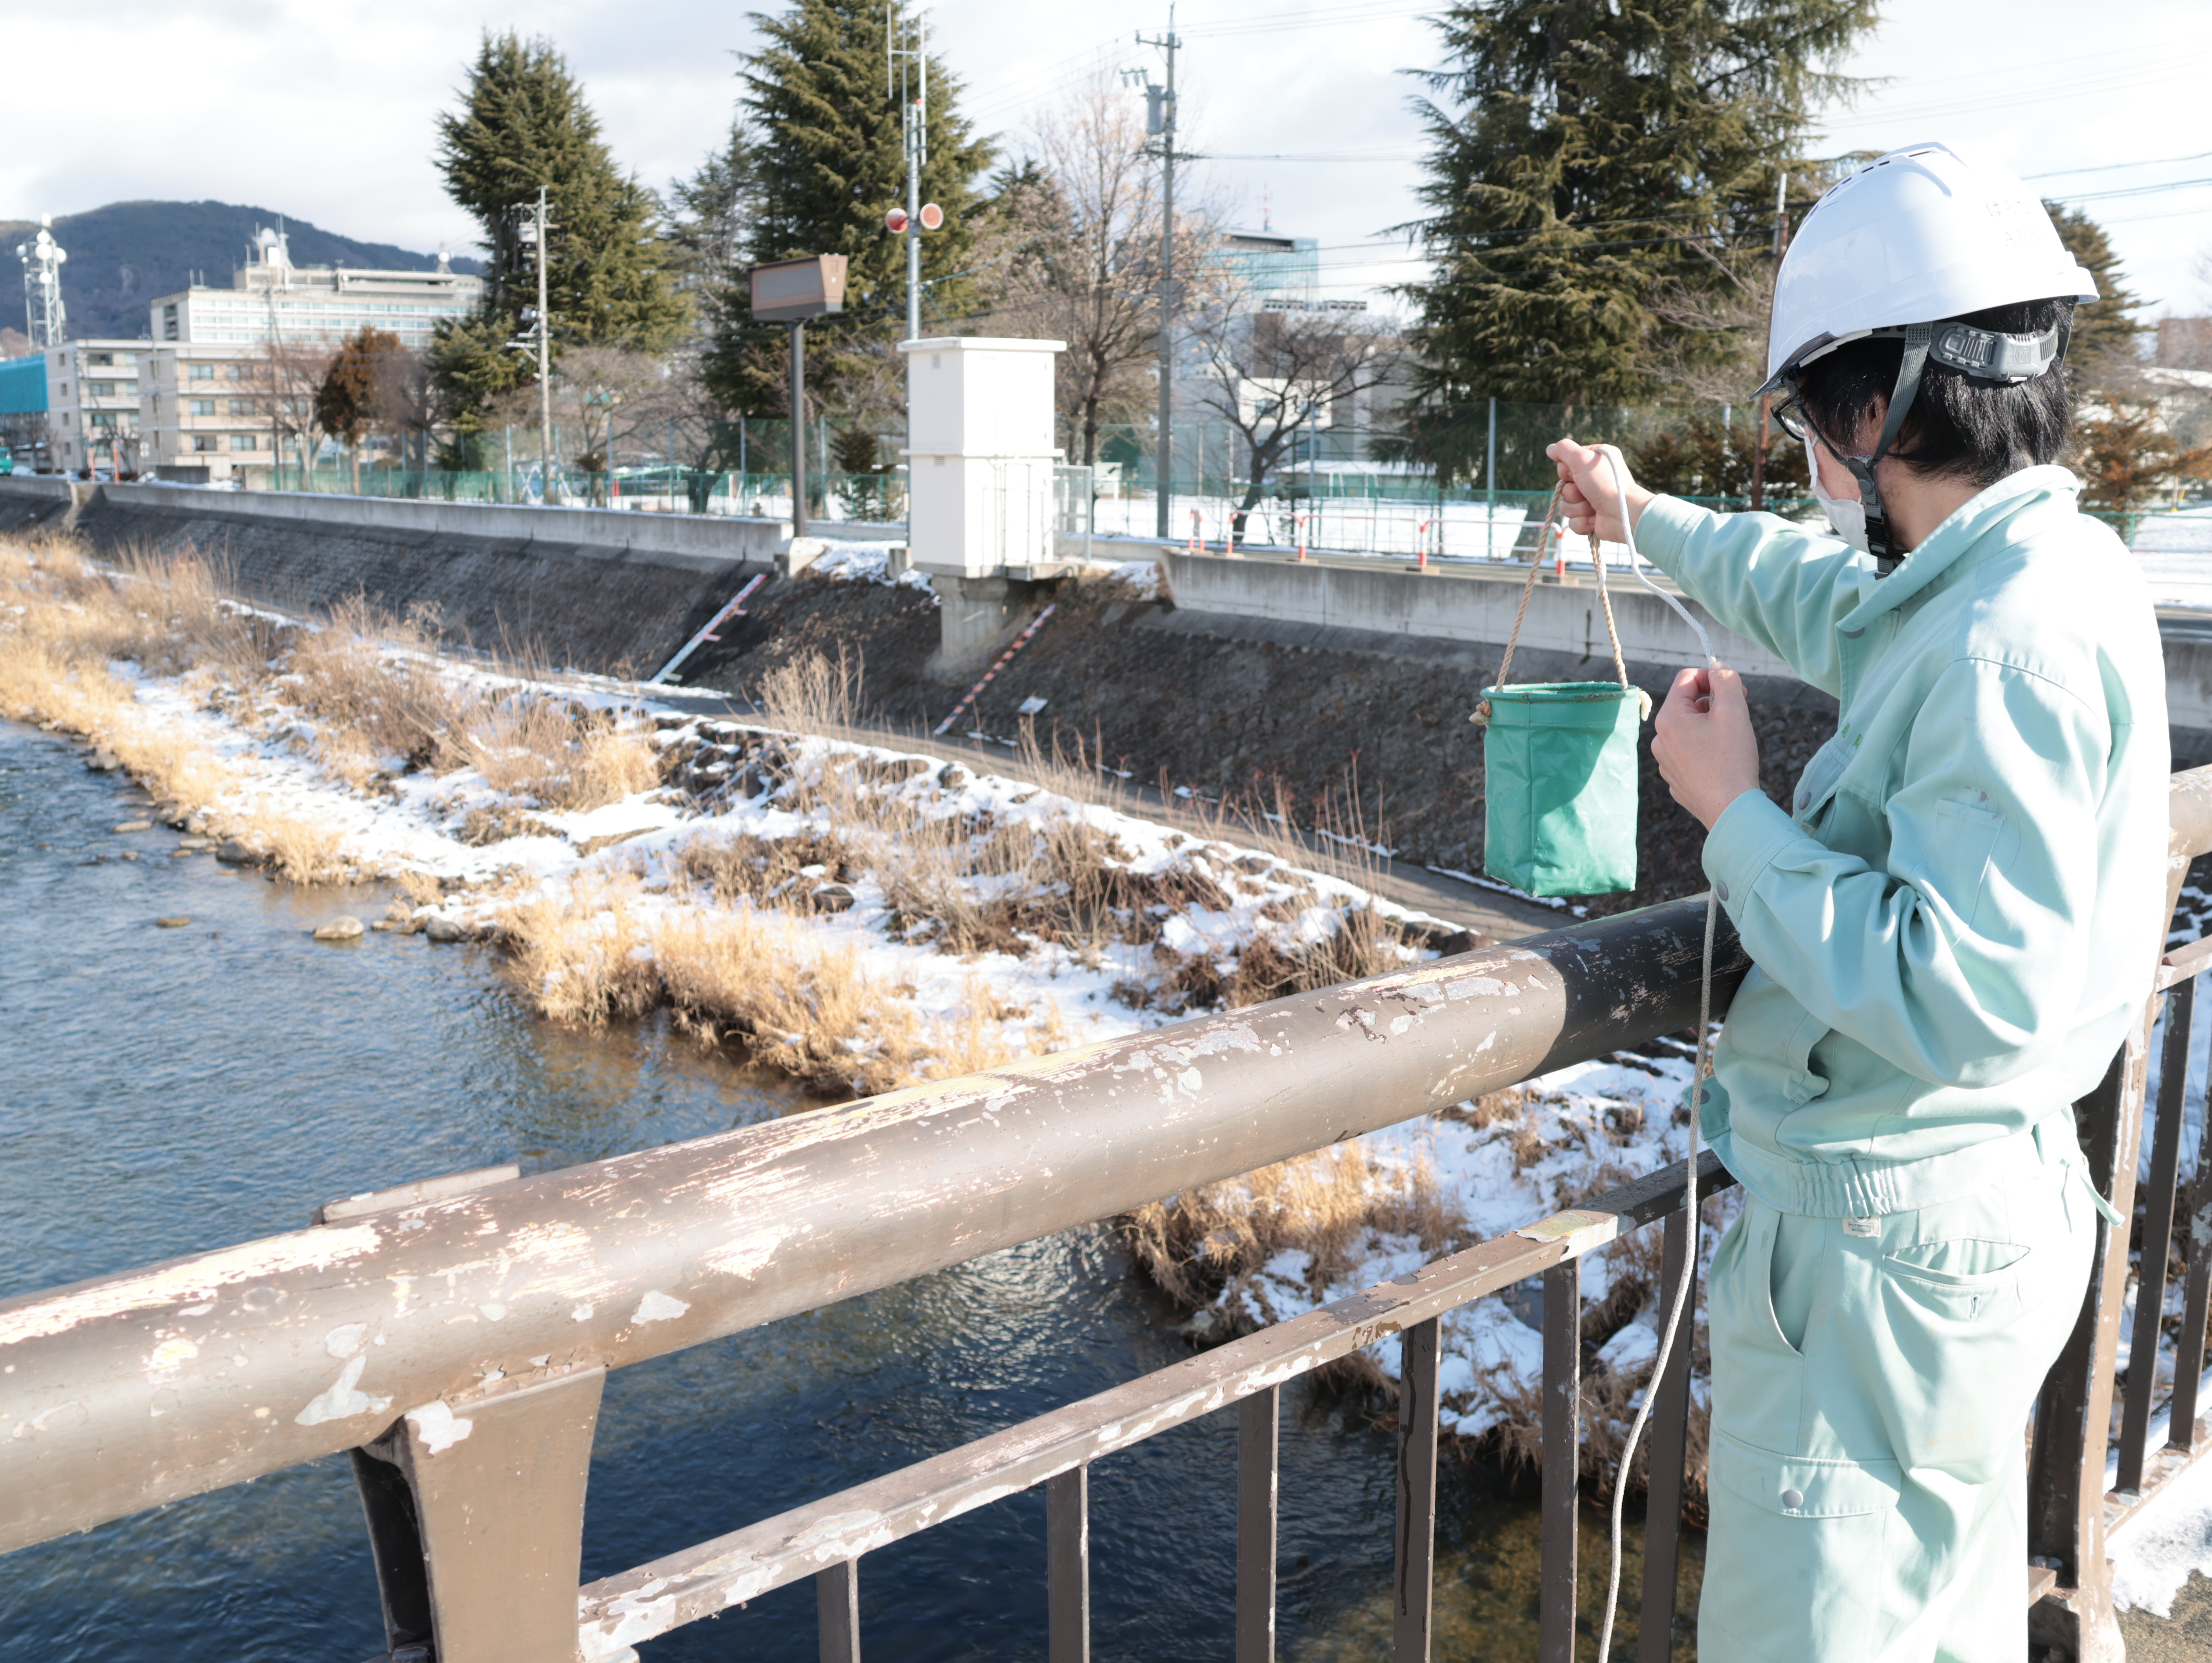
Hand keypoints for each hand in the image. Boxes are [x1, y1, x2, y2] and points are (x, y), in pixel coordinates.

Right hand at [1545, 439, 1653, 544]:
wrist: (1623, 514)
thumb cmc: (1606, 484)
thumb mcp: (1583, 459)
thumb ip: (1564, 450)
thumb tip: (1549, 449)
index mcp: (1595, 461)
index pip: (1565, 464)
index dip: (1566, 471)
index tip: (1576, 473)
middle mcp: (1593, 479)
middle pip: (1564, 487)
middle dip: (1572, 493)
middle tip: (1587, 492)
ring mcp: (1592, 500)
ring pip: (1566, 505)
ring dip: (1578, 508)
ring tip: (1593, 507)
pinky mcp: (1590, 518)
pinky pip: (1573, 521)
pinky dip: (1582, 522)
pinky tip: (1595, 519)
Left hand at [1652, 664, 1760, 830]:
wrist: (1730, 810)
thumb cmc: (1732, 760)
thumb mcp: (1734, 710)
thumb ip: (1726, 680)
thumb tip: (1718, 667)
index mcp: (1668, 719)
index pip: (1685, 678)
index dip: (1712, 677)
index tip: (1734, 689)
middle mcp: (1659, 740)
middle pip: (1688, 704)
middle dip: (1714, 703)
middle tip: (1739, 714)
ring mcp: (1666, 762)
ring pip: (1690, 729)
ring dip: (1711, 726)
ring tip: (1732, 741)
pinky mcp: (1677, 778)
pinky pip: (1691, 752)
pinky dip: (1707, 748)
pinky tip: (1724, 761)